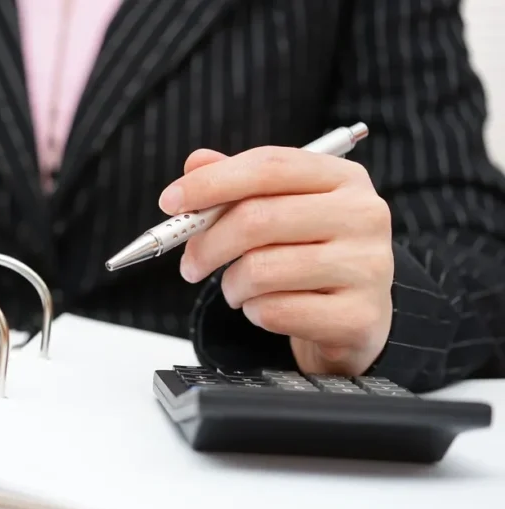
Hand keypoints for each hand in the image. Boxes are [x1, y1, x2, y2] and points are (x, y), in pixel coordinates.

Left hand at [161, 146, 393, 375]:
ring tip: (238, 289)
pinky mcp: (357, 316)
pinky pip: (274, 311)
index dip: (212, 182)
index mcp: (342, 178)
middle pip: (257, 219)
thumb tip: (196, 163)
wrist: (358, 316)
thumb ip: (238, 185)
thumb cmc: (312, 255)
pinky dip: (254, 313)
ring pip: (260, 270)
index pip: (269, 166)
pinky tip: (266, 308)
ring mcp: (366, 266)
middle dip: (207, 244)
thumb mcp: (282, 211)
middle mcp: (363, 215)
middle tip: (190, 265)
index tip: (170, 202)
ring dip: (231, 285)